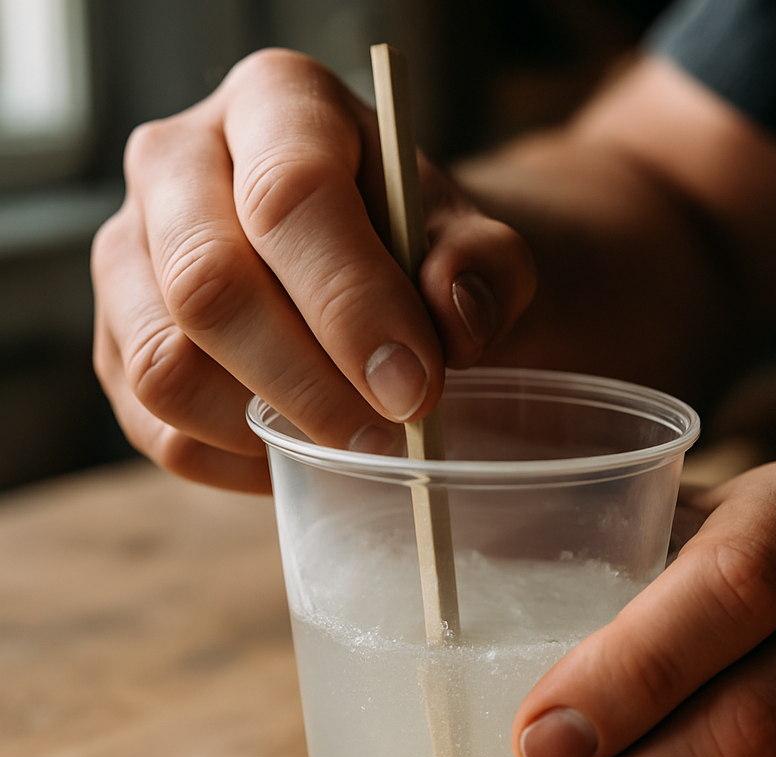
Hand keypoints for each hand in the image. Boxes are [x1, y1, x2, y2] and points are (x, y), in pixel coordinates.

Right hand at [92, 49, 534, 491]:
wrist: (378, 272)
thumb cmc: (422, 251)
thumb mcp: (476, 242)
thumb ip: (484, 267)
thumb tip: (453, 313)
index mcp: (275, 104)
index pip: (289, 196)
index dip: (352, 303)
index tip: (415, 388)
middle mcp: (177, 163)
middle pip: (208, 286)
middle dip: (309, 385)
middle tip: (387, 436)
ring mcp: (129, 255)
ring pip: (166, 368)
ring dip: (270, 429)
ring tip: (350, 442)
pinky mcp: (117, 341)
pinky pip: (158, 428)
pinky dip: (236, 459)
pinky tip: (299, 447)